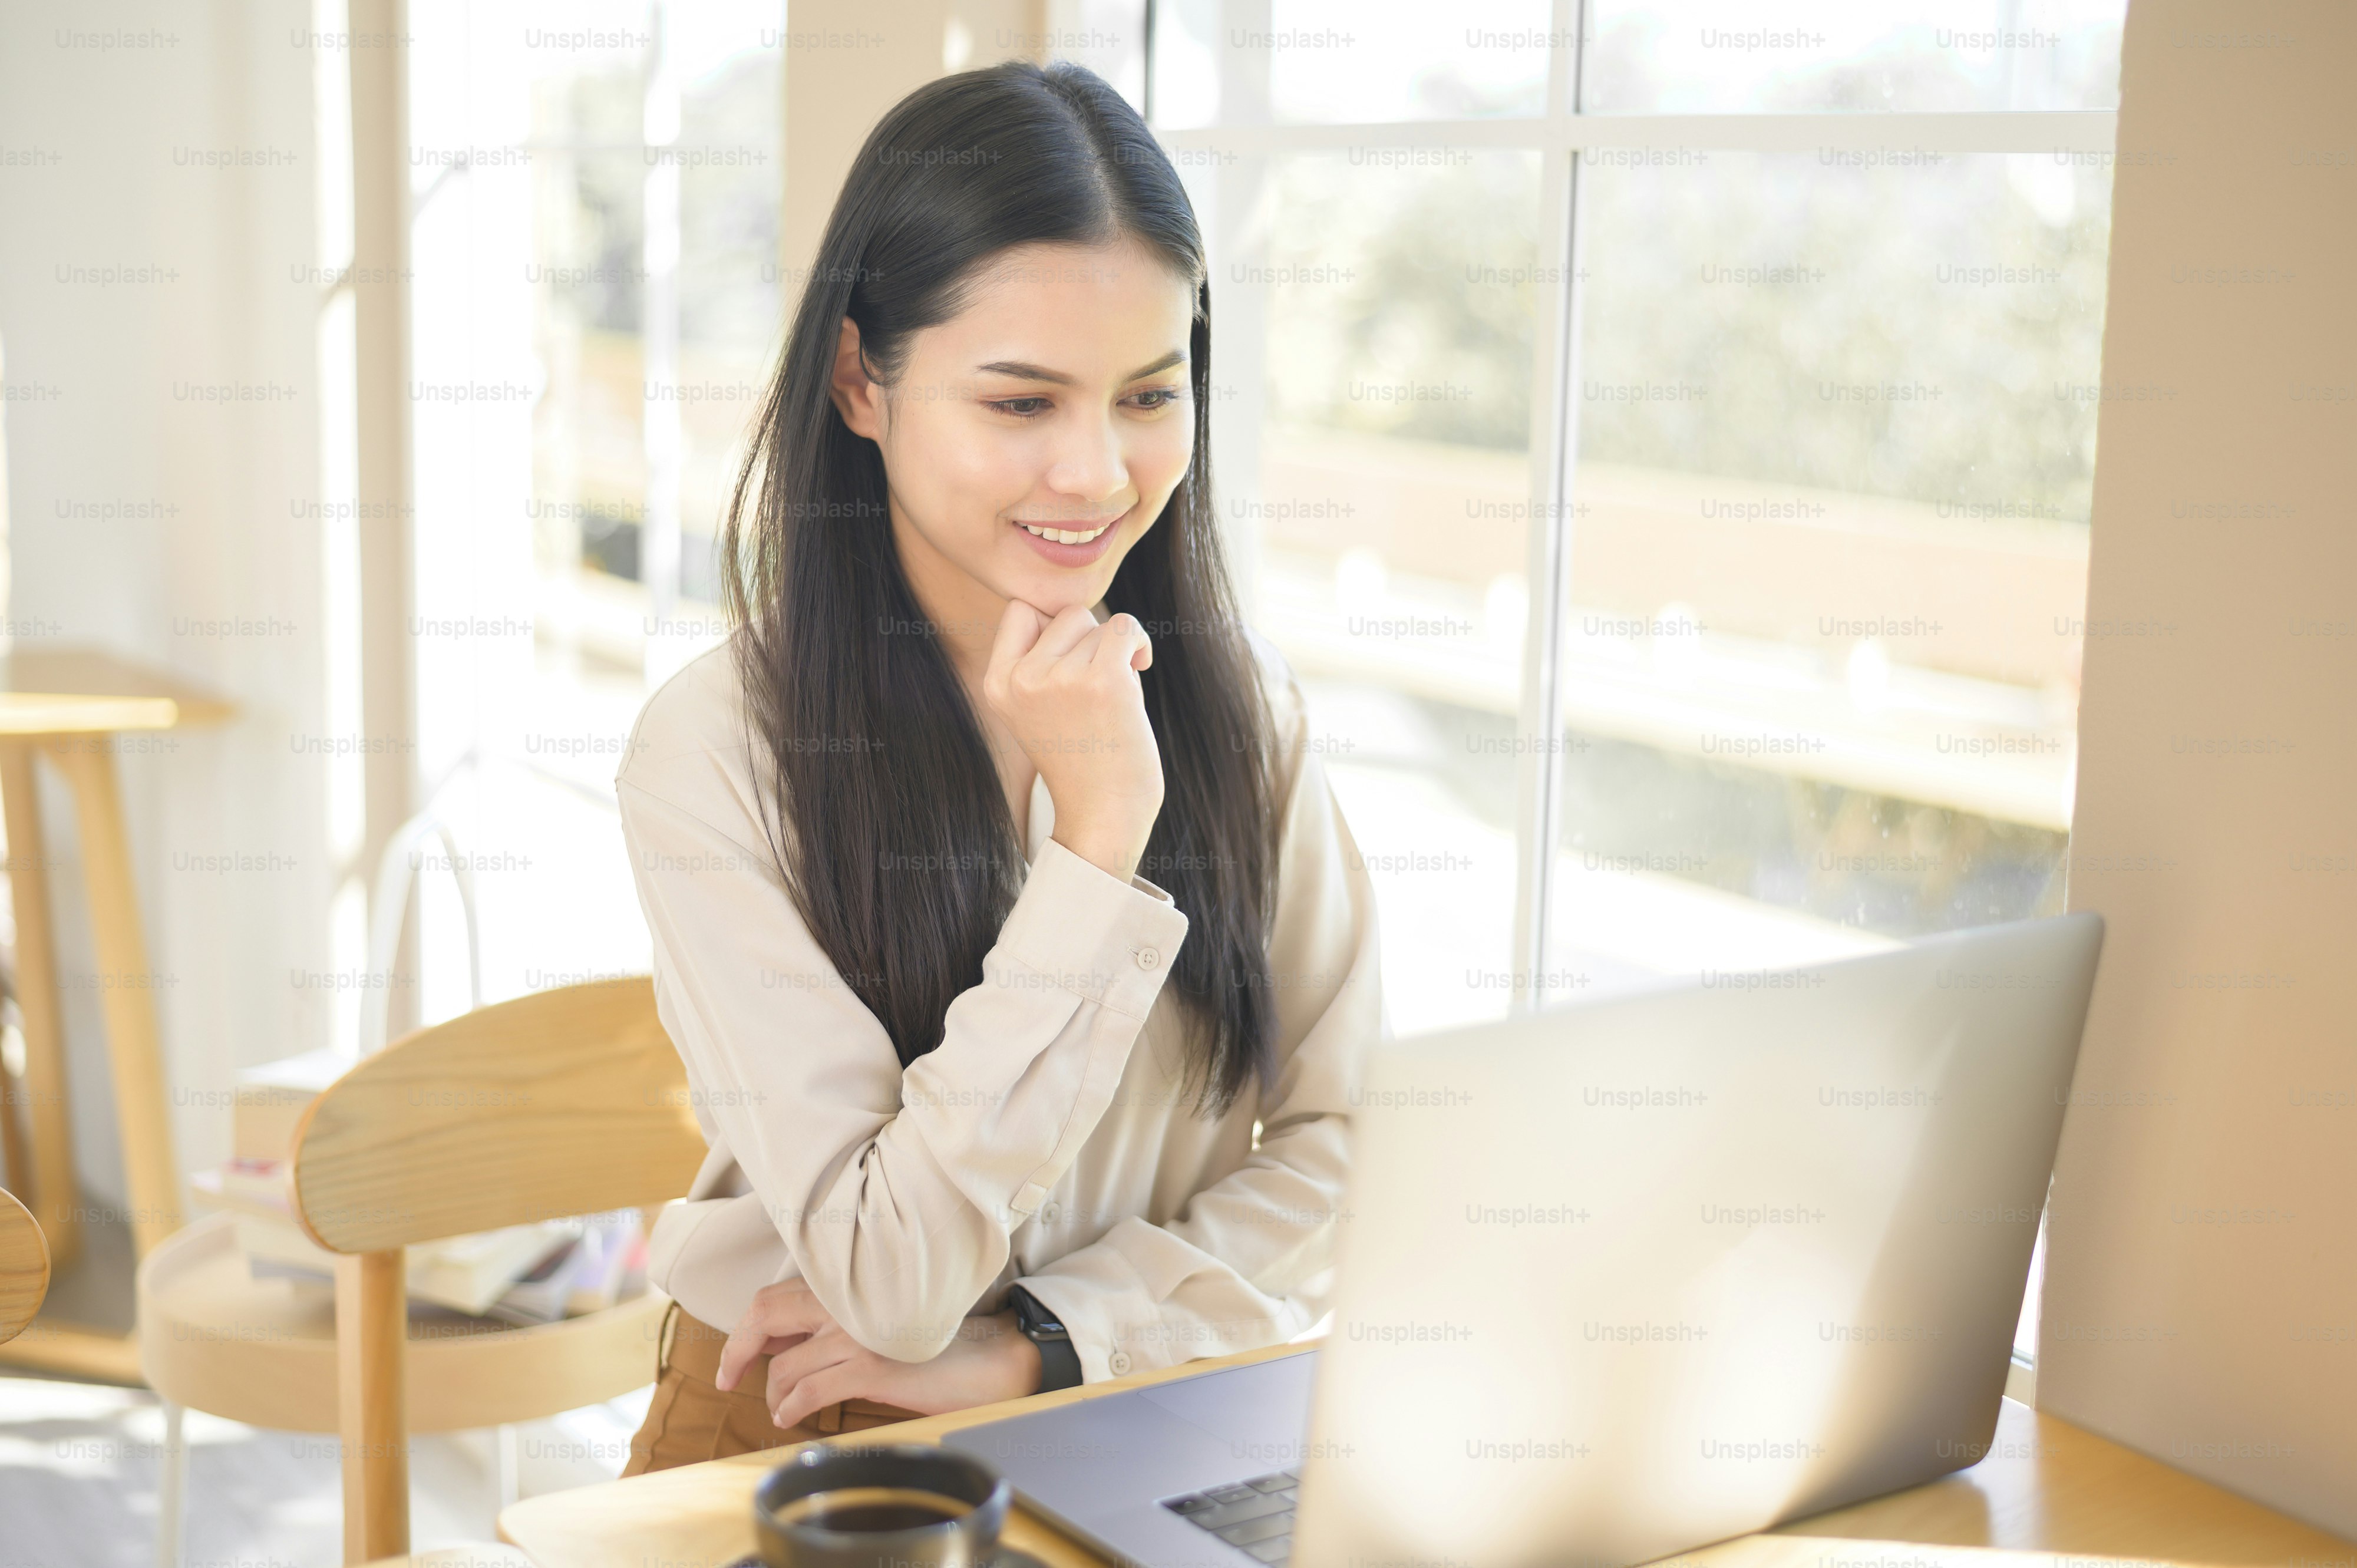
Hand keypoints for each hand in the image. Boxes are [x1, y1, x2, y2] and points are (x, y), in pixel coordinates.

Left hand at [716, 1278, 1044, 1429]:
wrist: (988, 1358)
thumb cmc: (936, 1343)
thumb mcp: (878, 1321)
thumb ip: (834, 1322)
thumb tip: (781, 1343)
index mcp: (849, 1286)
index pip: (774, 1296)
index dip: (746, 1328)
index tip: (735, 1356)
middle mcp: (846, 1302)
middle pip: (765, 1315)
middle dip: (738, 1352)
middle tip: (729, 1378)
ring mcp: (856, 1333)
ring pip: (785, 1366)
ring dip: (774, 1394)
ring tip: (781, 1409)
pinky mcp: (869, 1367)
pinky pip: (809, 1392)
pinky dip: (792, 1409)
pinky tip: (792, 1419)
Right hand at [982, 601, 1164, 881]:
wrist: (1104, 814)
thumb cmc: (1081, 759)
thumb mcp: (1036, 708)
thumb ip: (1040, 660)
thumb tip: (1073, 608)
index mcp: (997, 685)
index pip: (1021, 611)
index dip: (1053, 629)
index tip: (1070, 661)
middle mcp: (1022, 679)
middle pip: (1066, 615)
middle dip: (1089, 643)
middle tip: (1095, 691)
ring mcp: (1061, 679)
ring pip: (1098, 625)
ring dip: (1114, 655)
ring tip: (1111, 699)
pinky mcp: (1103, 682)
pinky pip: (1125, 626)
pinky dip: (1138, 640)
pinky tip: (1139, 666)